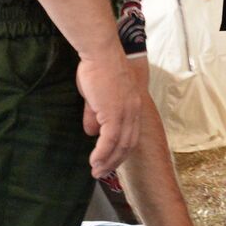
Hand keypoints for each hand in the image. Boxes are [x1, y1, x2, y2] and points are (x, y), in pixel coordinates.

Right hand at [76, 51, 143, 176]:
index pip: (132, 134)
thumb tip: (91, 133)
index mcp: (134, 106)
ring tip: (96, 171)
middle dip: (115, 161)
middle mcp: (134, 111)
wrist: (100, 53)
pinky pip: (109, 140)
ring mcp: (126, 113)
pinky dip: (102, 154)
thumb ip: (95, 114)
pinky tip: (94, 161)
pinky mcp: (115, 113)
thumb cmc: (97, 69)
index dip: (121, 150)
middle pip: (128, 144)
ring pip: (120, 145)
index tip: (110, 161)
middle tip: (102, 172)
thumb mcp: (96, 96)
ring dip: (108, 161)